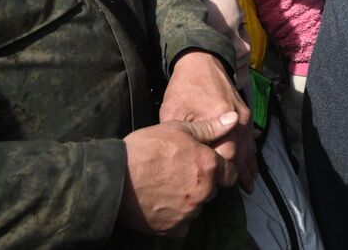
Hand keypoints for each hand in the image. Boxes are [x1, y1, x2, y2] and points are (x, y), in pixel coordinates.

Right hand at [118, 115, 235, 236]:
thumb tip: (234, 119)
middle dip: (202, 184)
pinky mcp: (170, 228)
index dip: (221, 169)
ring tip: (167, 188)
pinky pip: (182, 227)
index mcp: (209, 166)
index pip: (230, 174)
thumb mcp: (179, 129)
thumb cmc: (146, 148)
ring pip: (196, 208)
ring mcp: (187, 212)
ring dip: (189, 201)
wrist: (113, 176)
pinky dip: (176, 219)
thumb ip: (210, 128)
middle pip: (212, 191)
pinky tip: (163, 206)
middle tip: (180, 174)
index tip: (209, 167)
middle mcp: (203, 191)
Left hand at [160, 51, 253, 190]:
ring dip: (247, 166)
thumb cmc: (184, 87)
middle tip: (229, 192)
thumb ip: (182, 136)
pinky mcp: (245, 113)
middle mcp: (238, 118)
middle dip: (234, 174)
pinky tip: (252, 166)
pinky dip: (251, 153)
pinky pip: (251, 138)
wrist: (202, 61)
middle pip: (239, 154)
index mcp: (220, 118)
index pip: (224, 155)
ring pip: (248, 147)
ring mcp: (244, 116)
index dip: (218, 174)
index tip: (210, 187)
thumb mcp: (174, 112)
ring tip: (247, 186)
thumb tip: (183, 160)